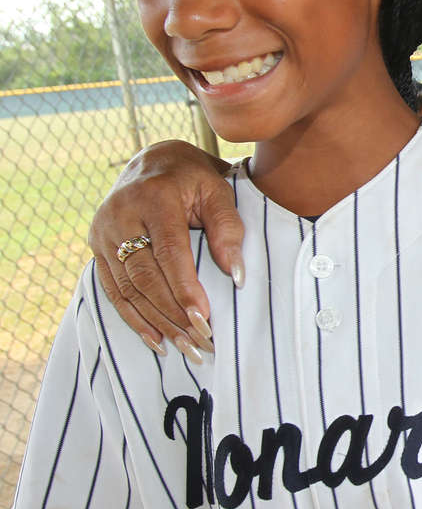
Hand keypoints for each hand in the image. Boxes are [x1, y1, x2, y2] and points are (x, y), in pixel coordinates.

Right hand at [88, 140, 240, 358]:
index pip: (169, 252)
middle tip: (199, 342)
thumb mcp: (218, 191)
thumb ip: (228, 229)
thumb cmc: (194, 178)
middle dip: (172, 313)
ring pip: (127, 288)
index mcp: (155, 197)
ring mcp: (103, 231)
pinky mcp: (97, 245)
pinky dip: (133, 317)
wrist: (154, 160)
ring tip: (184, 348)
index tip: (205, 319)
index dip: (184, 289)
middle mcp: (121, 214)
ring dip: (156, 322)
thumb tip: (237, 275)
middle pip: (144, 276)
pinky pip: (113, 289)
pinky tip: (155, 339)